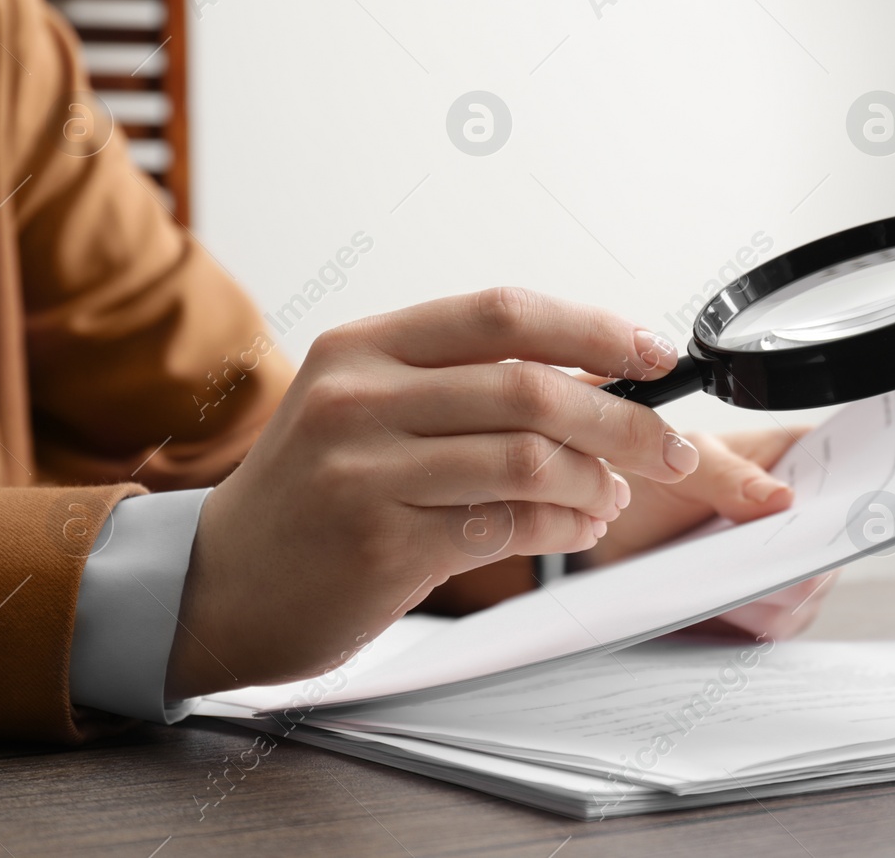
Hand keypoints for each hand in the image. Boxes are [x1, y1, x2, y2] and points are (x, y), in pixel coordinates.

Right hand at [165, 288, 699, 698]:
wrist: (219, 582)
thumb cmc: (315, 492)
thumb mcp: (369, 408)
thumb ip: (466, 385)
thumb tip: (599, 381)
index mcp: (366, 345)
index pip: (502, 312)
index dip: (594, 328)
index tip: (655, 352)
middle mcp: (360, 396)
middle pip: (532, 388)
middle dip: (627, 420)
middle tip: (676, 449)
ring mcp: (366, 469)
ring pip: (529, 457)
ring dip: (597, 481)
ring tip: (612, 497)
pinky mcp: (380, 541)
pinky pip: (507, 523)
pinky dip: (563, 526)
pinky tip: (575, 527)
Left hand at [589, 427, 839, 640]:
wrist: (617, 538)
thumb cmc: (656, 488)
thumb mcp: (687, 467)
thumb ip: (729, 476)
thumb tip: (782, 498)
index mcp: (794, 461)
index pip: (848, 472)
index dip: (852, 492)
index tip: (833, 512)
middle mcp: (801, 516)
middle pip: (832, 542)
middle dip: (806, 554)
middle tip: (768, 557)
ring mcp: (788, 564)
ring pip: (809, 589)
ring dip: (773, 592)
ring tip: (729, 584)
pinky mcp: (766, 606)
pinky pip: (777, 622)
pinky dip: (753, 619)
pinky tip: (723, 607)